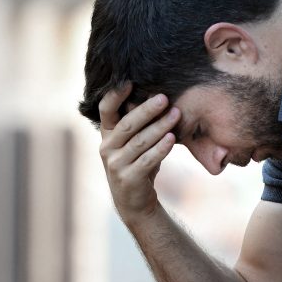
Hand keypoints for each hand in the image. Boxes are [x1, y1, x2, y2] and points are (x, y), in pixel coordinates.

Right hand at [98, 82, 180, 224]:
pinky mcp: (128, 178)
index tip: (129, 81)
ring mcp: (115, 164)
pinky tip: (172, 138)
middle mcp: (107, 148)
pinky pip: (147, 159)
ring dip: (159, 127)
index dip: (115, 95)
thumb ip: (140, 123)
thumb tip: (160, 95)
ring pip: (139, 141)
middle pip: (127, 124)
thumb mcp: (135, 142)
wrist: (135, 201)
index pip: (106, 110)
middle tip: (165, 98)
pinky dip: (161, 148)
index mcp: (107, 134)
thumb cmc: (138, 164)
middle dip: (147, 110)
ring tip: (176, 115)